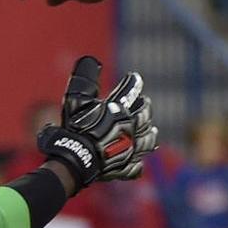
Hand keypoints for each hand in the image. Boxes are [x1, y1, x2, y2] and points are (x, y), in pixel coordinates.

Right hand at [37, 56, 156, 187]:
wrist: (75, 160)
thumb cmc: (74, 127)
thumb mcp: (75, 98)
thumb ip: (84, 78)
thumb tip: (92, 60)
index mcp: (119, 111)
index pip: (131, 91)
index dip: (133, 82)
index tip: (134, 76)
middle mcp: (130, 129)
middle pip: (145, 114)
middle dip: (145, 106)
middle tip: (144, 102)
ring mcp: (130, 150)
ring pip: (147, 139)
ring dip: (149, 132)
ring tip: (152, 129)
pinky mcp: (125, 168)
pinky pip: (137, 165)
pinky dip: (139, 161)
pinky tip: (139, 160)